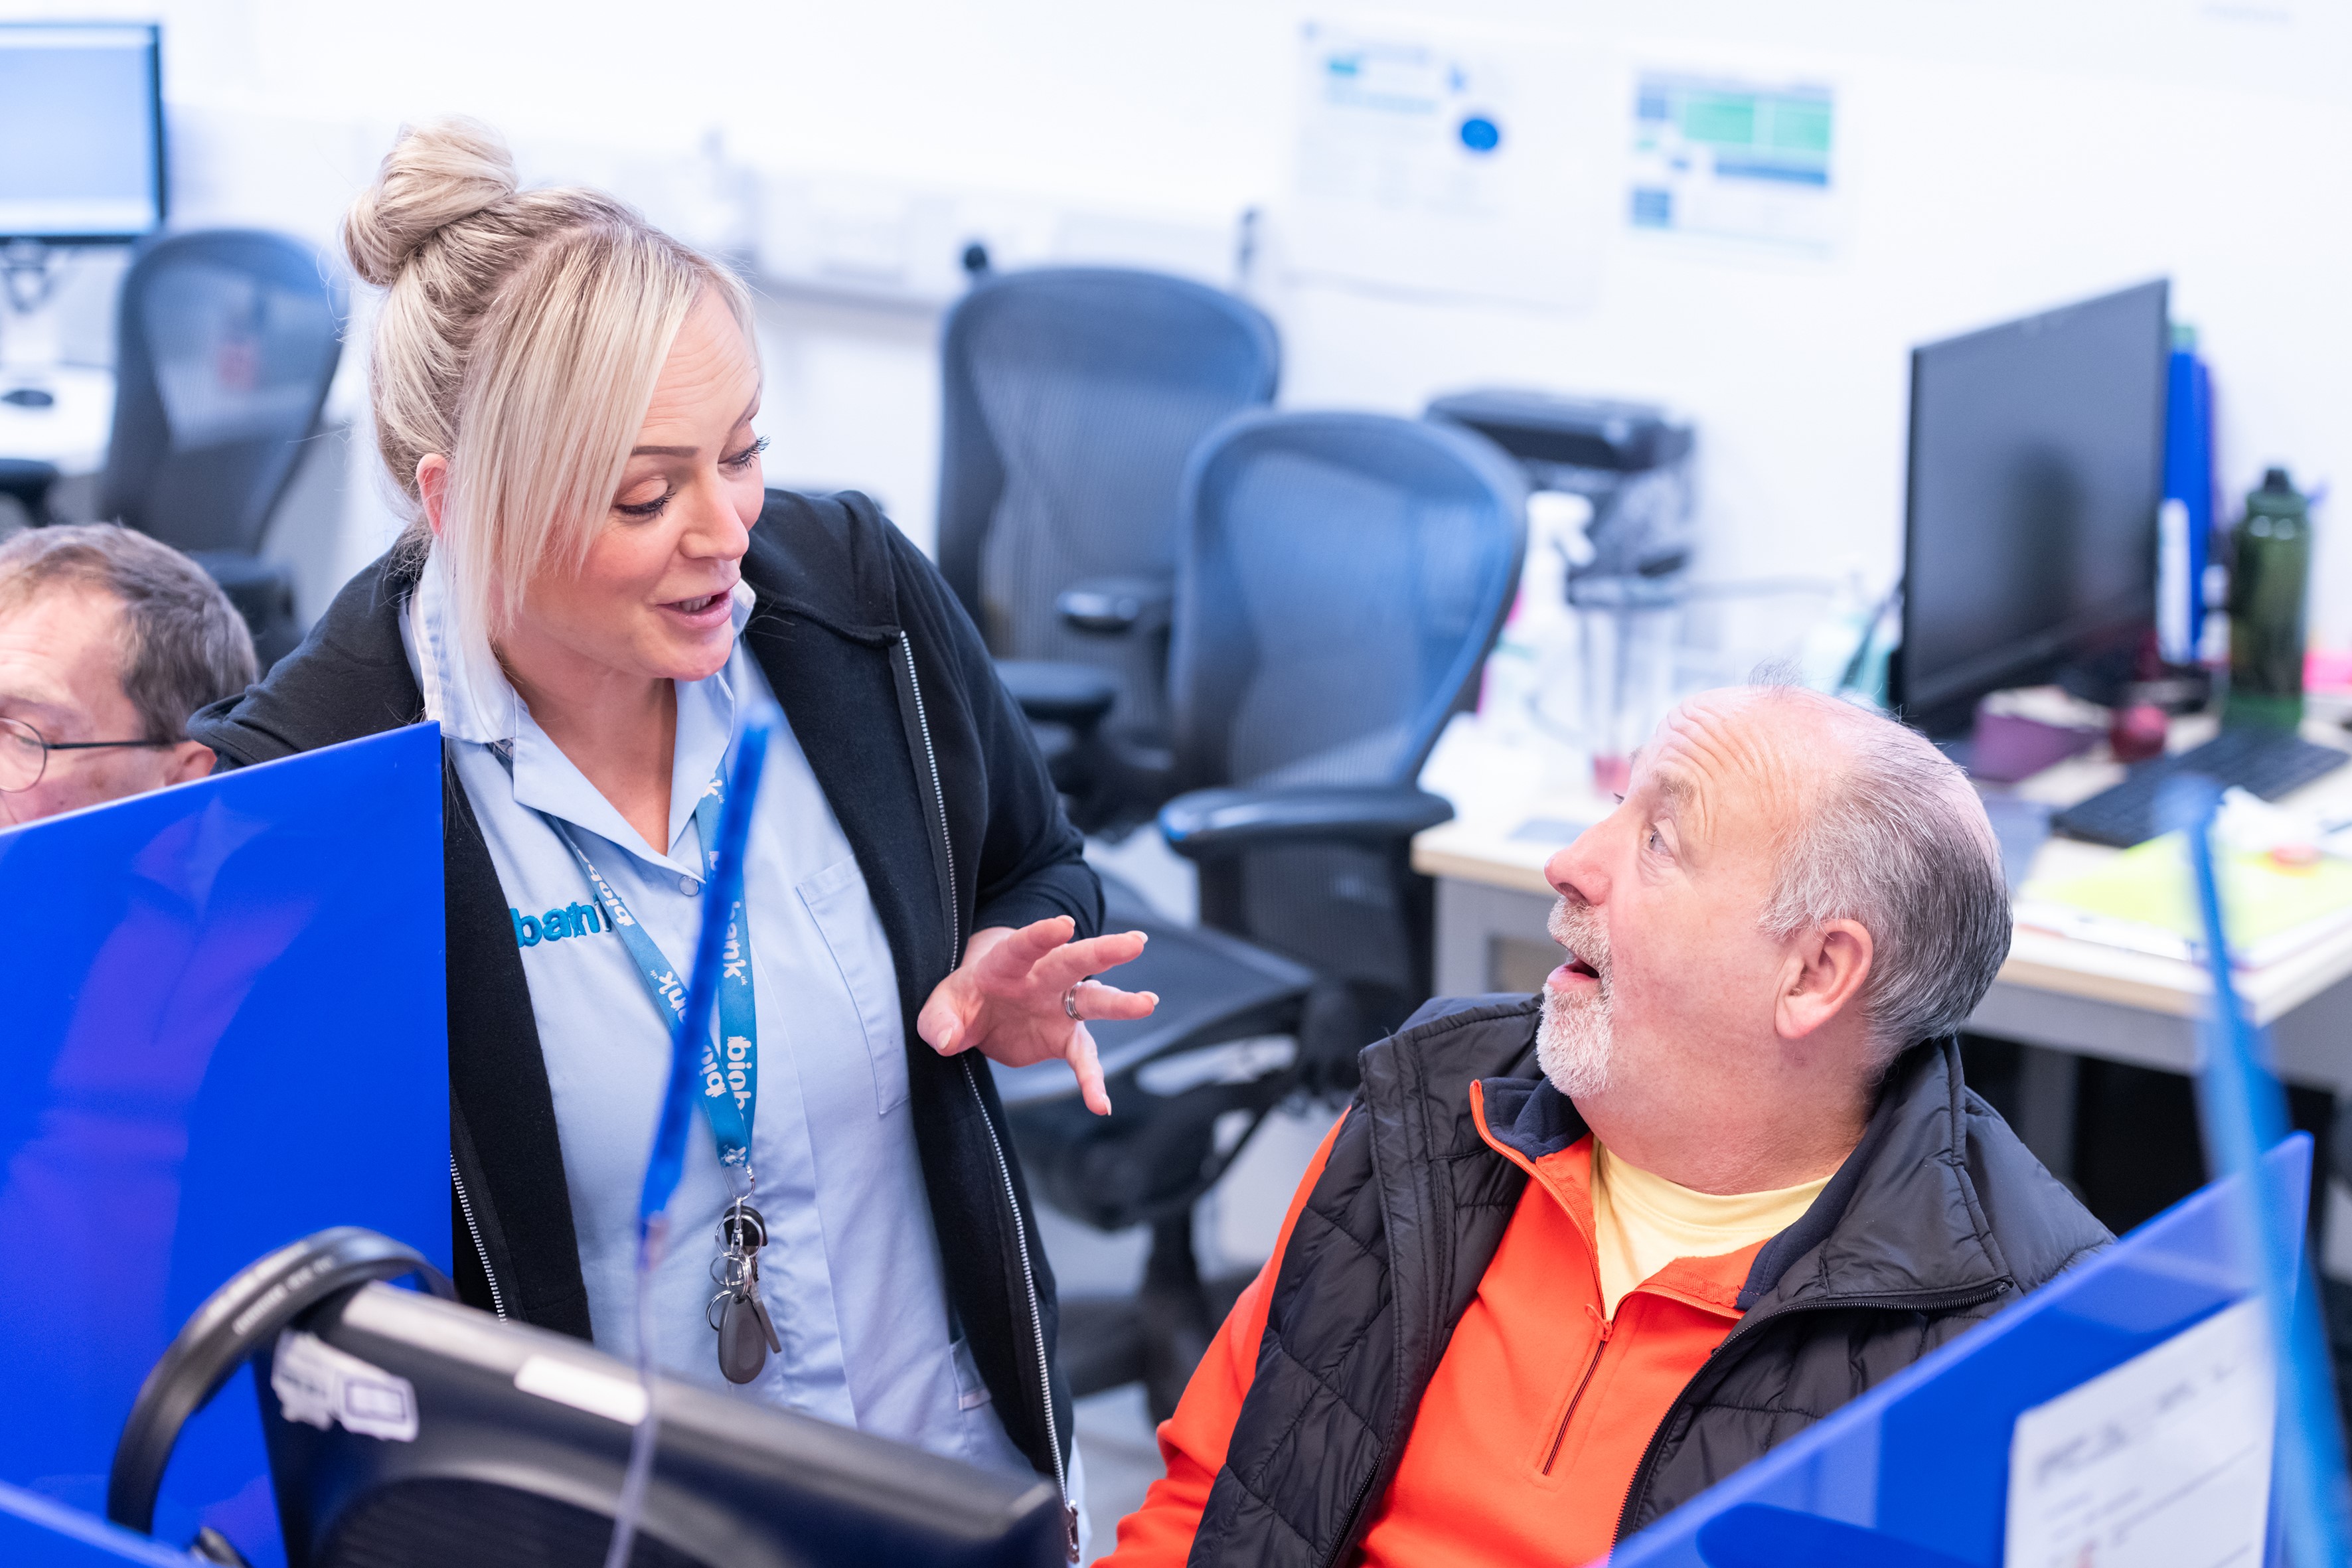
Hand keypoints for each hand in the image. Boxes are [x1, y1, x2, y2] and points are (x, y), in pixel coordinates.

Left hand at [917, 917, 1157, 1115]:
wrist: (980, 1010)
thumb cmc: (962, 1000)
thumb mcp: (939, 1007)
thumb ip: (938, 1021)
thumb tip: (947, 1041)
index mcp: (1007, 965)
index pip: (1025, 946)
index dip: (1043, 934)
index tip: (1066, 924)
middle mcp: (1041, 979)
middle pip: (1075, 961)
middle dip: (1104, 951)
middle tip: (1135, 943)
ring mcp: (1059, 1006)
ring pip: (1094, 1000)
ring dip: (1121, 1002)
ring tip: (1149, 1002)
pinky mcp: (1064, 1037)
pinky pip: (1083, 1058)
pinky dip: (1092, 1081)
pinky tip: (1102, 1105)